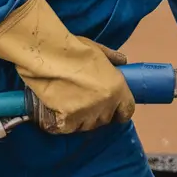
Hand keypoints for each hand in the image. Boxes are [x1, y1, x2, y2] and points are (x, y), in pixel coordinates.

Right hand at [0, 0, 134, 132]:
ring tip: (70, 105)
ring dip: (81, 118)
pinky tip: (58, 111)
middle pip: (105, 119)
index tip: (114, 108)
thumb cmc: (75, 49)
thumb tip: (121, 62)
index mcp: (118, 89)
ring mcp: (86, 115)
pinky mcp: (66, 120)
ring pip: (87, 125)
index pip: (127, 111)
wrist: (49, 56)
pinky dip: (63, 123)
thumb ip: (112, 59)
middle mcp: (105, 105)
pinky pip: (68, 128)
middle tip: (86, 101)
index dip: (120, 110)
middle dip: (98, 112)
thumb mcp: (100, 50)